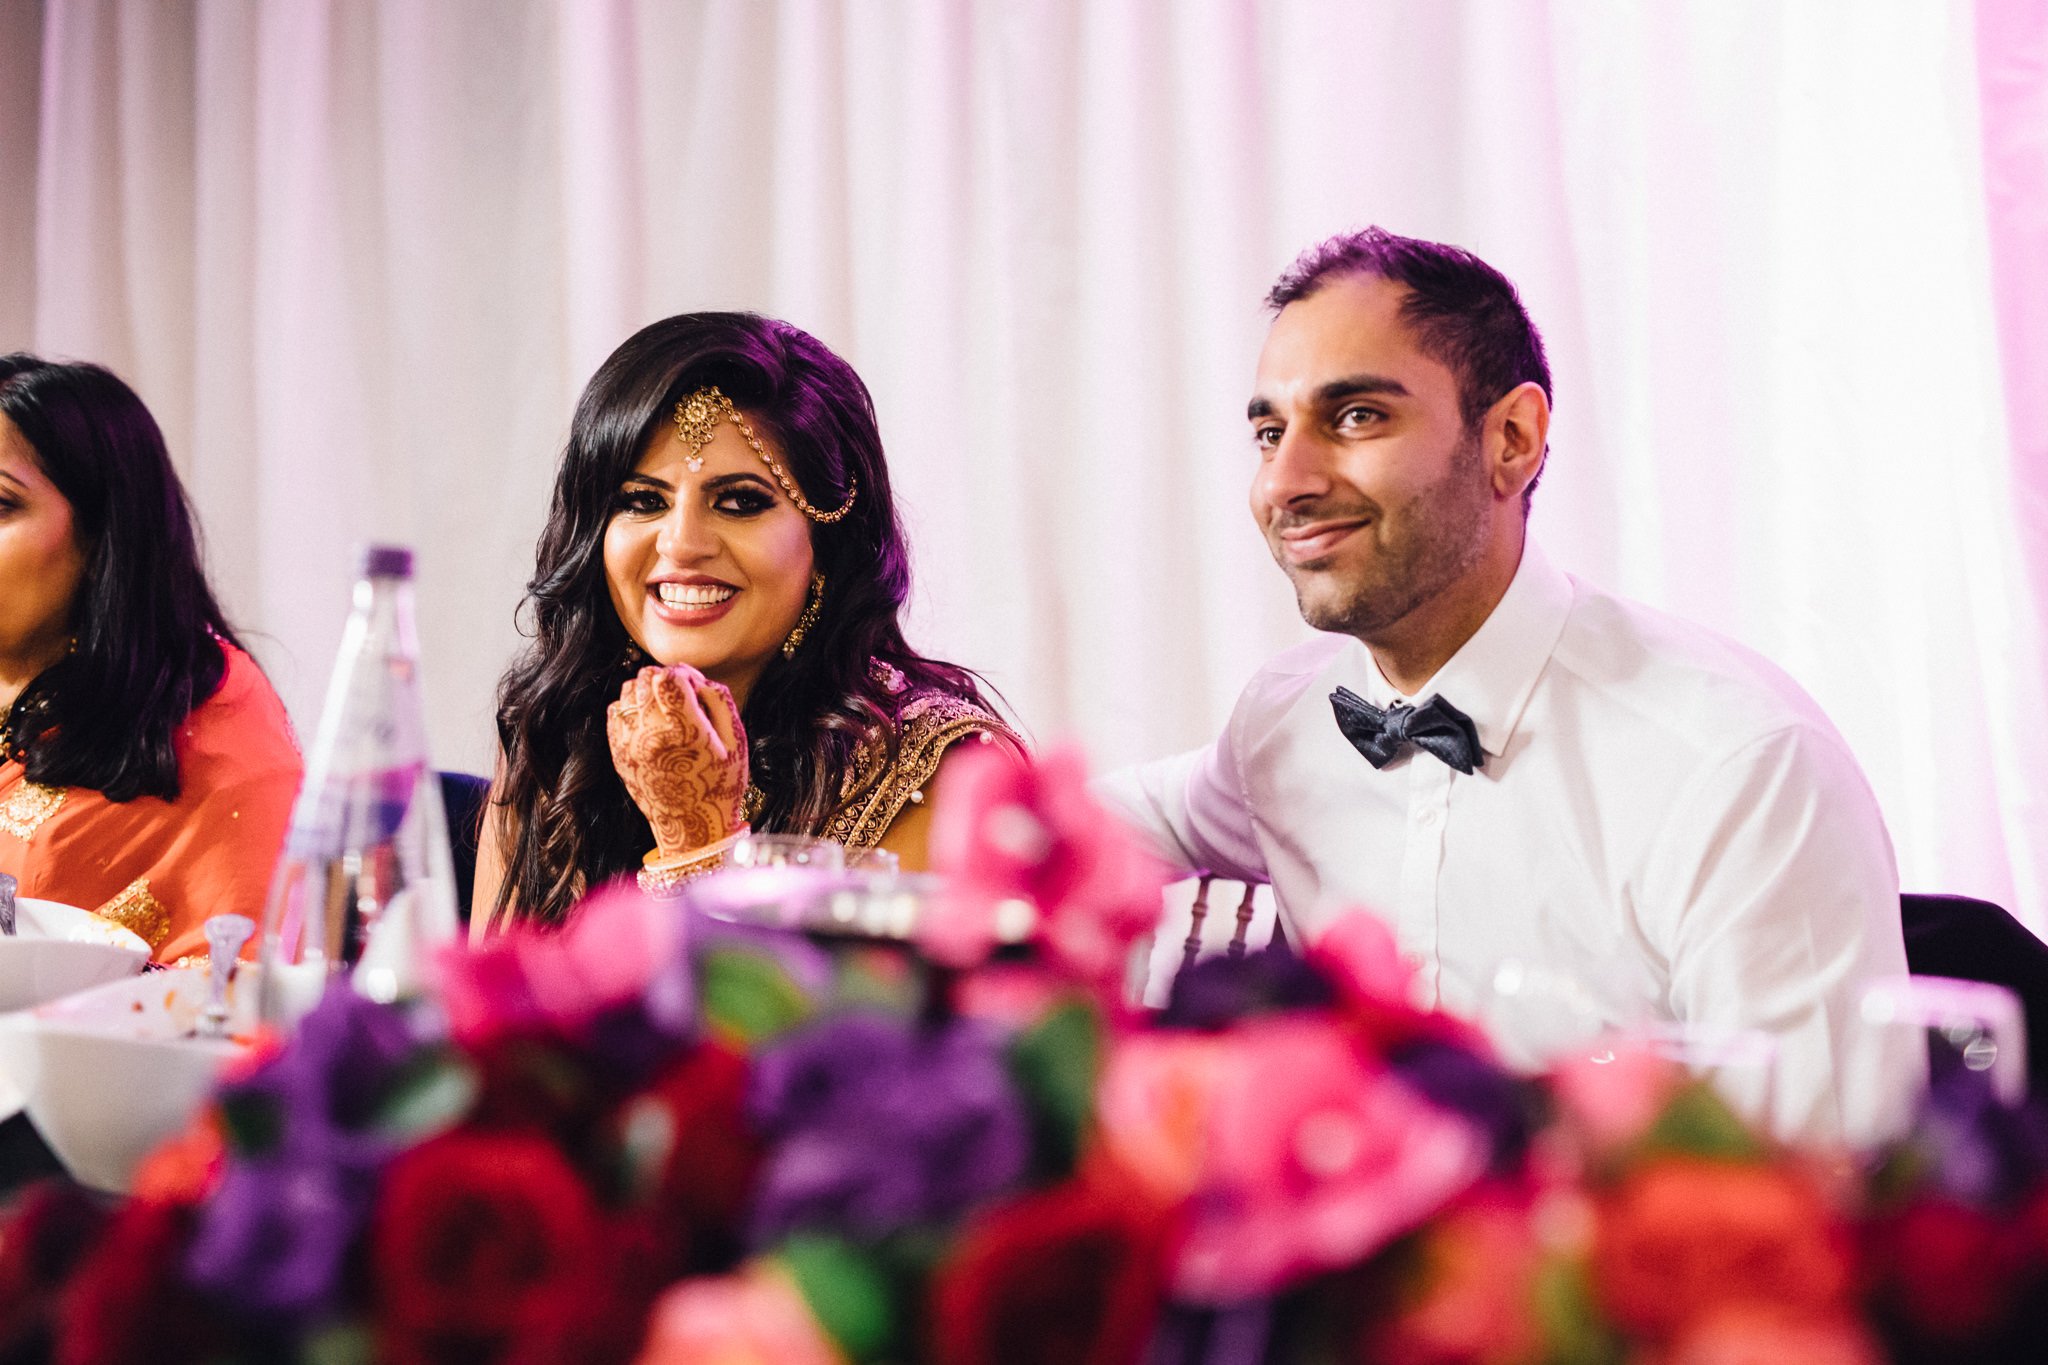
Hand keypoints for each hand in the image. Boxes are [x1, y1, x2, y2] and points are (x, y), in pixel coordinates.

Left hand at [606, 664, 749, 856]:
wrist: (690, 828)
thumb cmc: (720, 784)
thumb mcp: (736, 741)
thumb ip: (718, 700)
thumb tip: (694, 676)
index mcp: (685, 732)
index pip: (668, 677)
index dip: (683, 672)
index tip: (693, 684)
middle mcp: (652, 736)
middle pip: (645, 678)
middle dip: (665, 678)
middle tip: (681, 696)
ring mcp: (630, 745)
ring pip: (628, 691)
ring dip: (646, 690)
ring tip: (664, 708)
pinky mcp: (618, 753)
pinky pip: (615, 711)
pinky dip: (631, 707)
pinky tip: (648, 720)